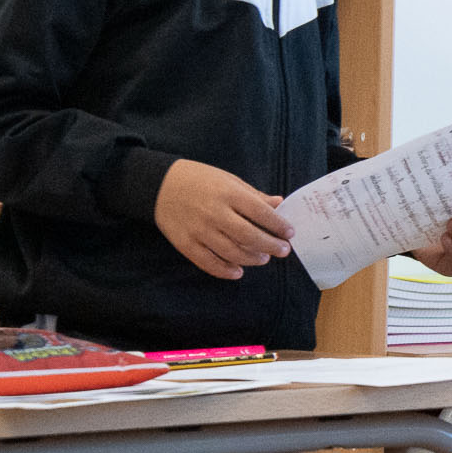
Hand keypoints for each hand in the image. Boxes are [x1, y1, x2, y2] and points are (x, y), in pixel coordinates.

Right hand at [154, 159, 293, 280]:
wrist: (161, 185)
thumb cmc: (201, 180)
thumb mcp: (230, 180)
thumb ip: (254, 195)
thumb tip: (280, 203)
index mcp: (229, 194)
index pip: (261, 213)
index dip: (278, 225)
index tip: (289, 233)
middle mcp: (215, 213)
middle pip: (248, 236)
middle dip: (270, 246)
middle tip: (283, 251)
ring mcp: (199, 230)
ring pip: (231, 252)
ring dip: (251, 259)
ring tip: (263, 258)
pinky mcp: (185, 244)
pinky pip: (208, 262)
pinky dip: (225, 270)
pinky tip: (238, 272)